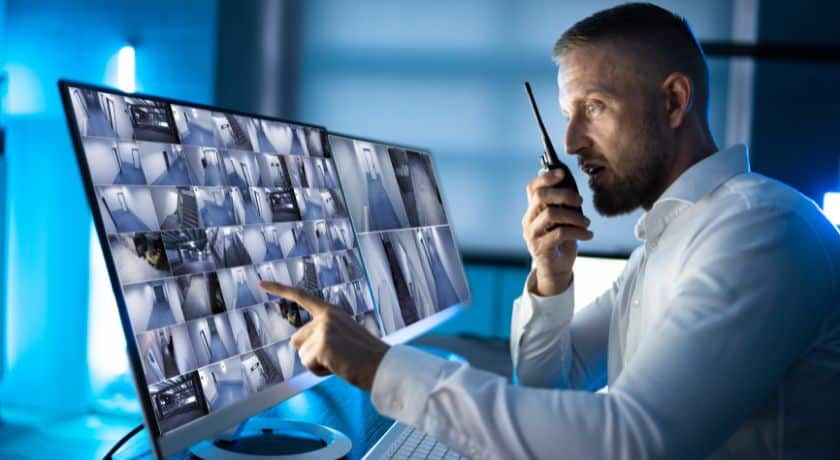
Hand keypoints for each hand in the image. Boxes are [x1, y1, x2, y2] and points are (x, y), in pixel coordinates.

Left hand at [259, 281, 389, 390]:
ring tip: (339, 362)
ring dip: (315, 364)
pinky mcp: (322, 344)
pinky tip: (337, 367)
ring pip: (301, 354)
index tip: (261, 283)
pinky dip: (319, 371)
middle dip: (309, 353)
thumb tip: (298, 345)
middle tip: (336, 357)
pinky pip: (307, 364)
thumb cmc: (365, 357)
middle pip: (296, 340)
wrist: (383, 366)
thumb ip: (322, 334)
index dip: (279, 289)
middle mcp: (326, 316)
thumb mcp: (343, 337)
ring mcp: (323, 329)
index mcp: (332, 312)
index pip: (302, 297)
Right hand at [522, 168, 592, 295]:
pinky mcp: (540, 248)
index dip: (546, 177)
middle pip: (541, 197)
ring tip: (586, 222)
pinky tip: (588, 235)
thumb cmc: (561, 241)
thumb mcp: (563, 220)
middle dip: (564, 194)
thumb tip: (572, 185)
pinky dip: (578, 232)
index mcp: (533, 210)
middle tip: (580, 201)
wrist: (556, 269)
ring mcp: (532, 234)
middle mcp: (528, 220)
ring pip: (551, 214)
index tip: (562, 173)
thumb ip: (563, 204)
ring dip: (574, 216)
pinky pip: (560, 233)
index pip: (532, 188)